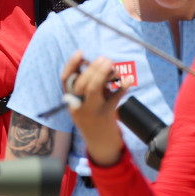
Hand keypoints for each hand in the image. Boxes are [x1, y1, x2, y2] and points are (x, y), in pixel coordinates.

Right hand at [61, 51, 126, 167]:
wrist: (100, 144)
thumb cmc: (92, 116)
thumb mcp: (84, 103)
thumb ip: (87, 85)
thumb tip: (99, 63)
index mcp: (71, 101)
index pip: (65, 80)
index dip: (71, 64)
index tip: (80, 52)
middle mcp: (78, 106)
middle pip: (81, 83)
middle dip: (93, 68)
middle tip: (105, 59)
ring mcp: (91, 111)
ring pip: (94, 89)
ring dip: (103, 74)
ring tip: (112, 65)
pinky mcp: (106, 115)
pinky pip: (114, 98)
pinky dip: (122, 87)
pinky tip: (128, 79)